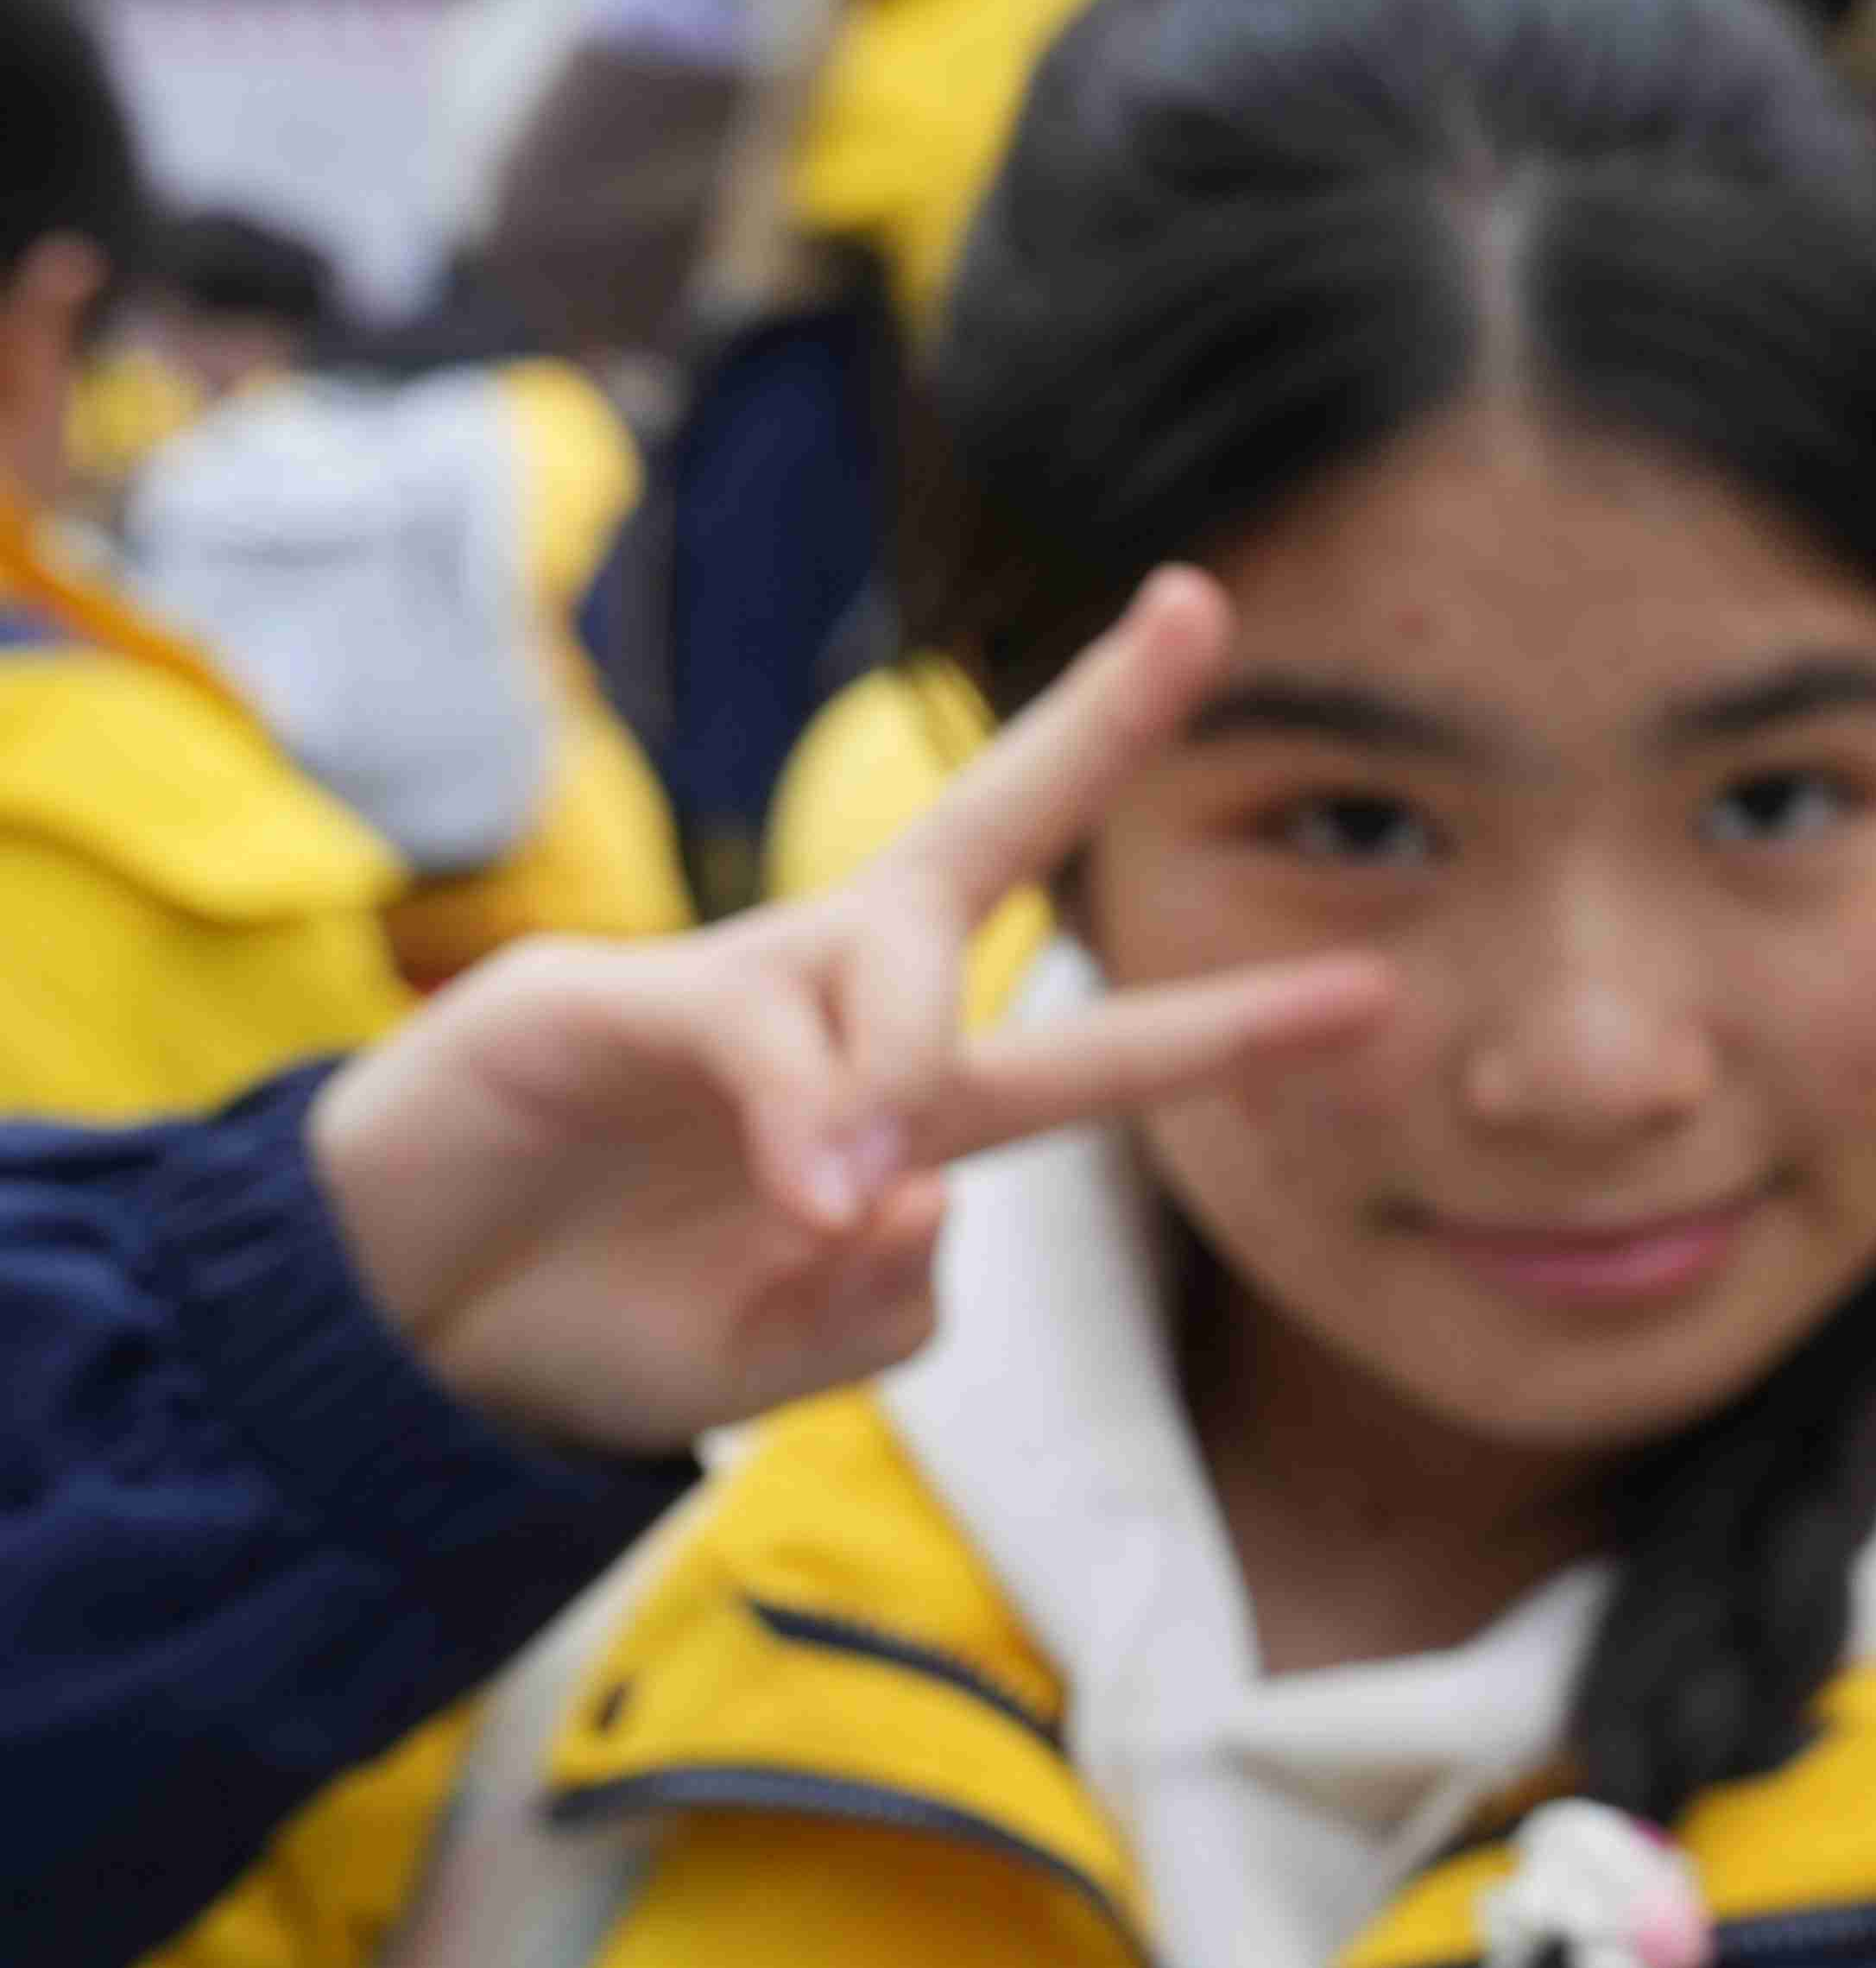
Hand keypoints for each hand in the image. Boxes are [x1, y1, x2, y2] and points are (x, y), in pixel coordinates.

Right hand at [310, 574, 1390, 1457]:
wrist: (409, 1336)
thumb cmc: (605, 1325)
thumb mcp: (783, 1360)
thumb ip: (886, 1304)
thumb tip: (936, 1187)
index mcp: (904, 1108)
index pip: (1091, 1047)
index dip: (1229, 1025)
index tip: (1374, 992)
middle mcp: (839, 1014)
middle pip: (989, 836)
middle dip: (1097, 725)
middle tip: (1201, 608)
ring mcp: (730, 990)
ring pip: (893, 948)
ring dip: (900, 1068)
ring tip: (827, 1200)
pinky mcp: (608, 994)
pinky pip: (757, 1029)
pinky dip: (798, 1113)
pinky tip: (799, 1187)